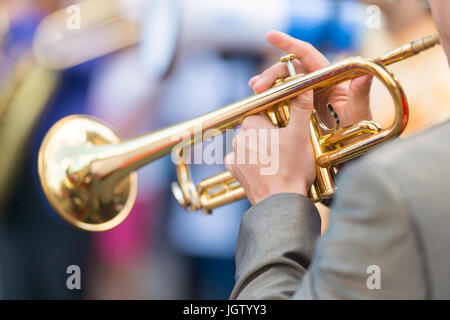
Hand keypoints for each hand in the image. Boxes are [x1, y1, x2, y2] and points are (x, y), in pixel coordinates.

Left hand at [225, 30, 372, 205]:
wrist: (280, 203)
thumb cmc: (292, 169)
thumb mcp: (301, 135)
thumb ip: (301, 108)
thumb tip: (304, 84)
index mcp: (252, 125)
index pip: (263, 111)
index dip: (277, 119)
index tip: (287, 129)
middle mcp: (239, 138)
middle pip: (256, 128)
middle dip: (269, 134)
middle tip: (285, 147)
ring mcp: (235, 155)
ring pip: (249, 144)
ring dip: (260, 148)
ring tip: (278, 161)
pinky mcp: (235, 171)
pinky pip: (241, 160)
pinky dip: (251, 163)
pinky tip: (265, 169)